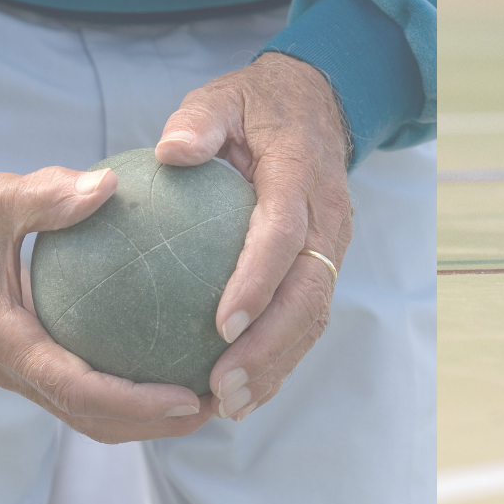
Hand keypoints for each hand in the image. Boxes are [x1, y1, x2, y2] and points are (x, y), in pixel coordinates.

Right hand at [0, 168, 212, 442]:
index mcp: (1, 337)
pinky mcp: (30, 360)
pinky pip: (83, 387)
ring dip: (143, 417)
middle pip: (88, 417)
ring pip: (86, 413)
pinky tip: (174, 359)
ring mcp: (19, 369)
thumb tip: (108, 185)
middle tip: (212, 406)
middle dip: (151, 424)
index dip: (132, 401)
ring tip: (204, 398)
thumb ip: (48, 195)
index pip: (75, 387)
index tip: (185, 396)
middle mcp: (9, 366)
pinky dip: (127, 390)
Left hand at [154, 52, 350, 420]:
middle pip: (308, 292)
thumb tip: (170, 153)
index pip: (285, 234)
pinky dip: (282, 355)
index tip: (221, 324)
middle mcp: (328, 216)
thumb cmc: (254, 107)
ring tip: (230, 404)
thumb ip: (197, 122)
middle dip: (270, 346)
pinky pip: (309, 315)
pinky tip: (242, 389)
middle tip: (222, 388)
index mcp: (300, 175)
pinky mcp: (327, 263)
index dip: (258, 281)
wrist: (317, 106)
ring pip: (315, 313)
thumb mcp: (221, 98)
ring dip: (277, 363)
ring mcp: (334, 244)